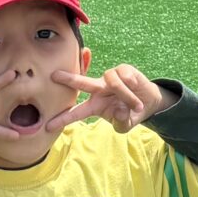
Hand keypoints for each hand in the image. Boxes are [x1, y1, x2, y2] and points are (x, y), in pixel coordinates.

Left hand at [41, 64, 167, 134]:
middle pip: (82, 83)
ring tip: (137, 105)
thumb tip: (120, 111)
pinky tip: (136, 88)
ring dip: (126, 94)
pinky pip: (123, 75)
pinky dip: (130, 84)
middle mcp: (99, 90)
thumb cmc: (131, 114)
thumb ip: (122, 123)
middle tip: (53, 75)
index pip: (76, 112)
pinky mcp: (122, 70)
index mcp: (95, 106)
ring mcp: (110, 79)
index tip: (47, 126)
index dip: (63, 119)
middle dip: (68, 79)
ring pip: (112, 82)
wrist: (149, 102)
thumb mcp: (126, 125)